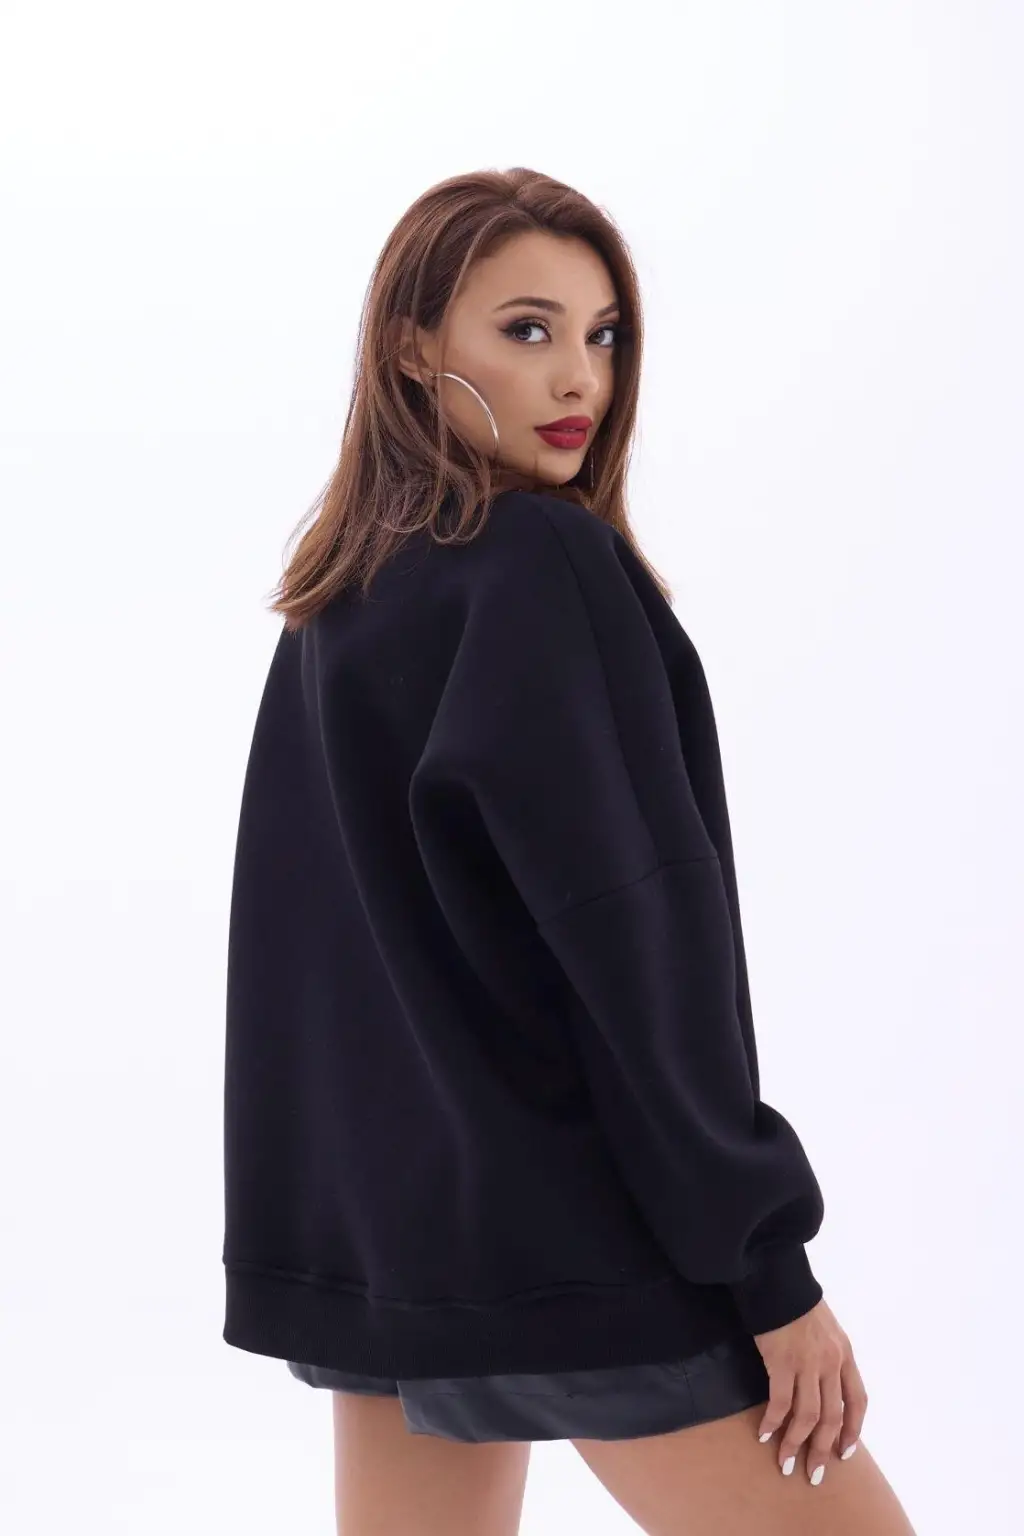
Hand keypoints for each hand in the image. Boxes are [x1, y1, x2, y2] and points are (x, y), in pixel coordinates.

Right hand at [752, 1297, 867, 1484]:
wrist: (778, 1279)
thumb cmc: (798, 1303)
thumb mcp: (826, 1329)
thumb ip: (829, 1356)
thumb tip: (823, 1385)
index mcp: (845, 1355)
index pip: (857, 1401)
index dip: (853, 1431)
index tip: (844, 1453)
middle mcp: (831, 1363)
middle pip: (832, 1417)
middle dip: (822, 1449)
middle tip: (812, 1473)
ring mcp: (807, 1363)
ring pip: (808, 1416)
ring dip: (796, 1444)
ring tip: (785, 1462)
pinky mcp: (782, 1362)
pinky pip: (781, 1402)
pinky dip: (773, 1422)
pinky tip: (764, 1433)